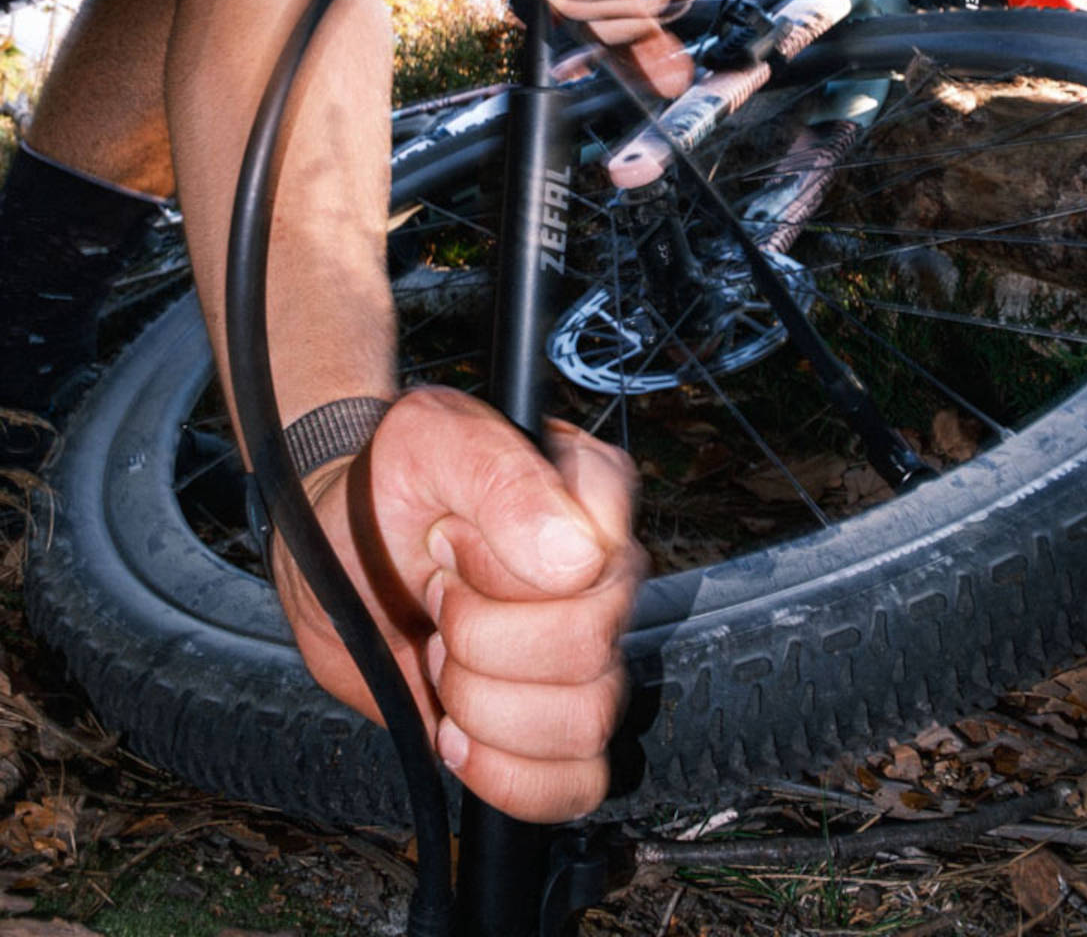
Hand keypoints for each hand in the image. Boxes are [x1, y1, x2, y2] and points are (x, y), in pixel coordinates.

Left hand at [272, 387, 643, 823]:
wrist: (338, 543)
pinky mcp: (553, 725)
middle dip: (477, 636)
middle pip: (589, 650)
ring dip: (479, 698)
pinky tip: (453, 730)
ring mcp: (588, 656)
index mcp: (594, 497)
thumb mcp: (426, 441)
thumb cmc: (387, 483)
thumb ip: (500, 476)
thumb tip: (580, 560)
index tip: (448, 539)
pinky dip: (503, 774)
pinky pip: (576, 786)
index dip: (505, 571)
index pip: (602, 563)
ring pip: (584, 723)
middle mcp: (606, 578)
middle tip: (434, 595)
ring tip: (440, 650)